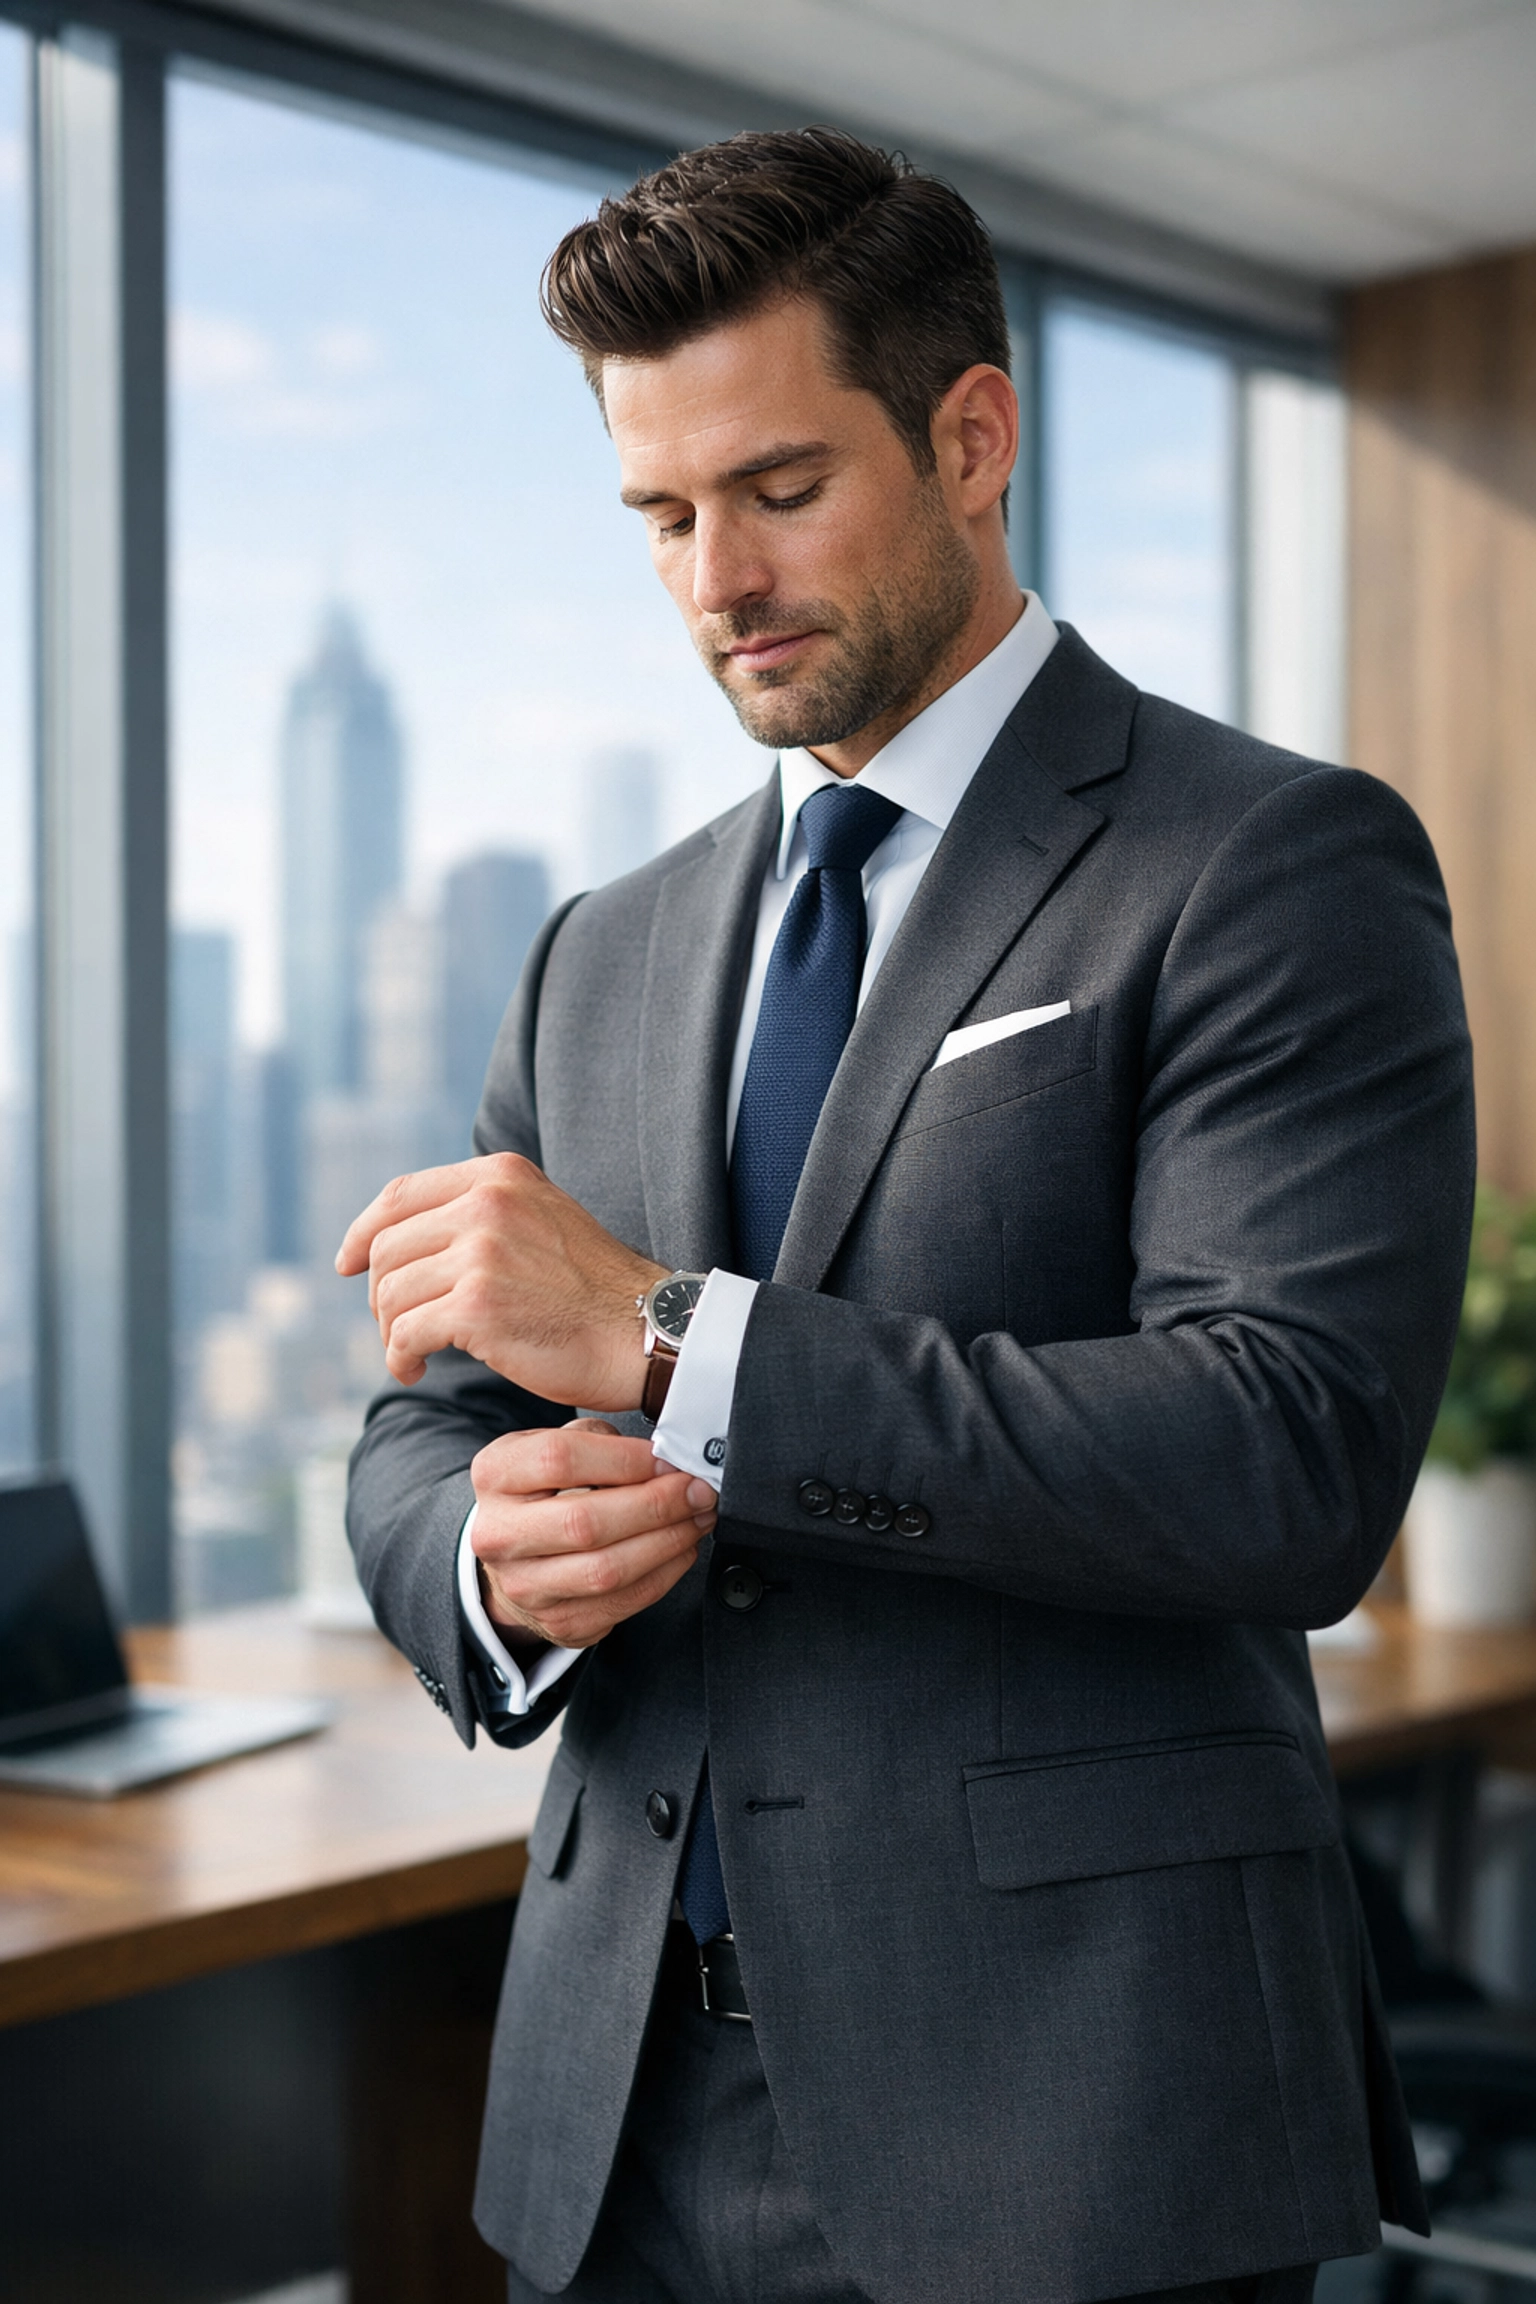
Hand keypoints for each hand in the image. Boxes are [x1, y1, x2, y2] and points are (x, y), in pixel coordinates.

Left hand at [335, 1153, 665, 1406]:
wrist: (644, 1331)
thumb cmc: (593, 1290)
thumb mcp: (540, 1218)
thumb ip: (481, 1213)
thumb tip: (401, 1238)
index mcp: (500, 1176)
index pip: (400, 1194)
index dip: (363, 1232)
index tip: (348, 1264)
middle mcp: (487, 1204)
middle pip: (386, 1247)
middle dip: (380, 1294)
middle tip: (398, 1327)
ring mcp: (481, 1253)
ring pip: (390, 1293)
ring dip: (391, 1332)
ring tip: (413, 1354)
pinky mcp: (477, 1307)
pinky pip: (405, 1332)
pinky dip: (401, 1356)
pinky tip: (417, 1370)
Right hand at [471, 1419, 715, 1648]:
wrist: (517, 1557)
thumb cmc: (545, 1491)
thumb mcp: (551, 1446)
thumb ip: (597, 1440)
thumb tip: (663, 1453)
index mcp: (496, 1475)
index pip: (560, 1460)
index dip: (624, 1459)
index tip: (666, 1459)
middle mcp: (499, 1535)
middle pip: (585, 1522)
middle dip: (656, 1505)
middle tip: (696, 1491)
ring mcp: (525, 1586)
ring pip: (606, 1569)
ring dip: (667, 1541)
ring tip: (696, 1517)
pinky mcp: (558, 1622)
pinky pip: (624, 1601)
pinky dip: (665, 1573)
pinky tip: (682, 1548)